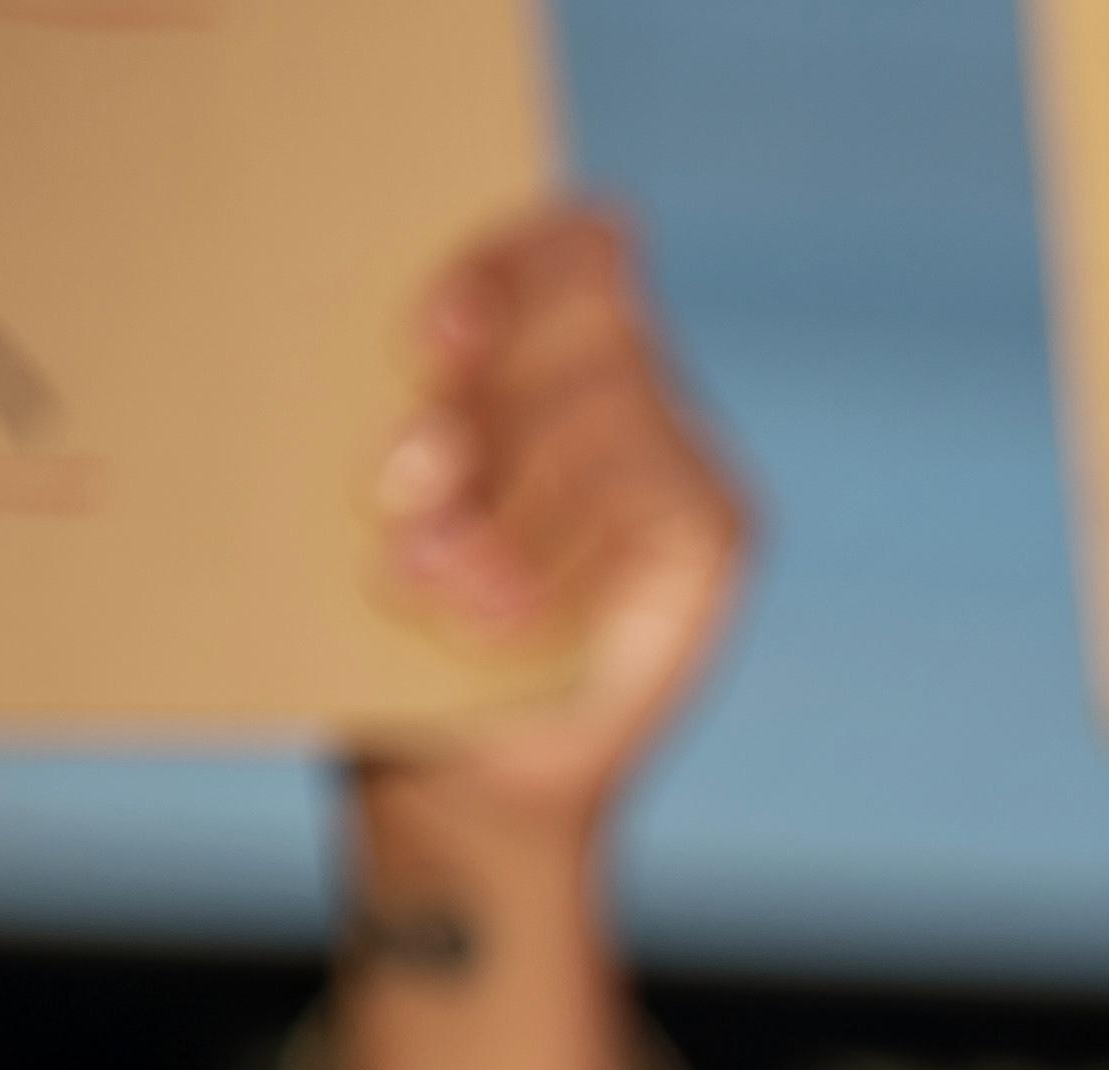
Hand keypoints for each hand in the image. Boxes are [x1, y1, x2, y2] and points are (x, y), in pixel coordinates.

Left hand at [360, 205, 751, 842]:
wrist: (466, 784)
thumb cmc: (396, 629)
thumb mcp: (391, 505)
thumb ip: (422, 420)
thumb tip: (427, 388)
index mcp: (541, 352)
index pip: (560, 246)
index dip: (504, 270)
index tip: (428, 344)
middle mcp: (629, 388)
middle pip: (584, 326)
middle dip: (486, 409)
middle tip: (398, 494)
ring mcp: (684, 457)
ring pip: (606, 418)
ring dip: (509, 504)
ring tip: (429, 581)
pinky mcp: (717, 532)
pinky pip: (644, 500)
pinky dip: (559, 563)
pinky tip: (493, 622)